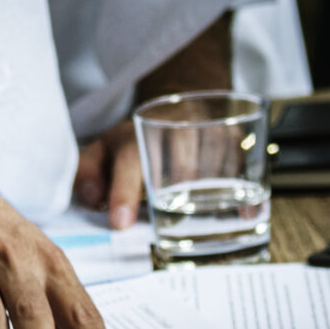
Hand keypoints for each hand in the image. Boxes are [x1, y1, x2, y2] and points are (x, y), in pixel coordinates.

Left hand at [74, 13, 233, 230]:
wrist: (177, 105)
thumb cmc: (135, 142)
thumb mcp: (102, 151)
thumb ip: (88, 173)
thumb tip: (91, 197)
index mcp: (133, 133)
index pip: (129, 159)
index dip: (123, 192)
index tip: (119, 223)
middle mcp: (171, 125)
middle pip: (178, 165)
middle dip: (172, 197)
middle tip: (166, 222)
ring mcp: (205, 128)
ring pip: (211, 166)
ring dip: (205, 196)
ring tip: (195, 217)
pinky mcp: (232, 135)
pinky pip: (239, 165)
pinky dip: (241, 194)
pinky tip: (239, 215)